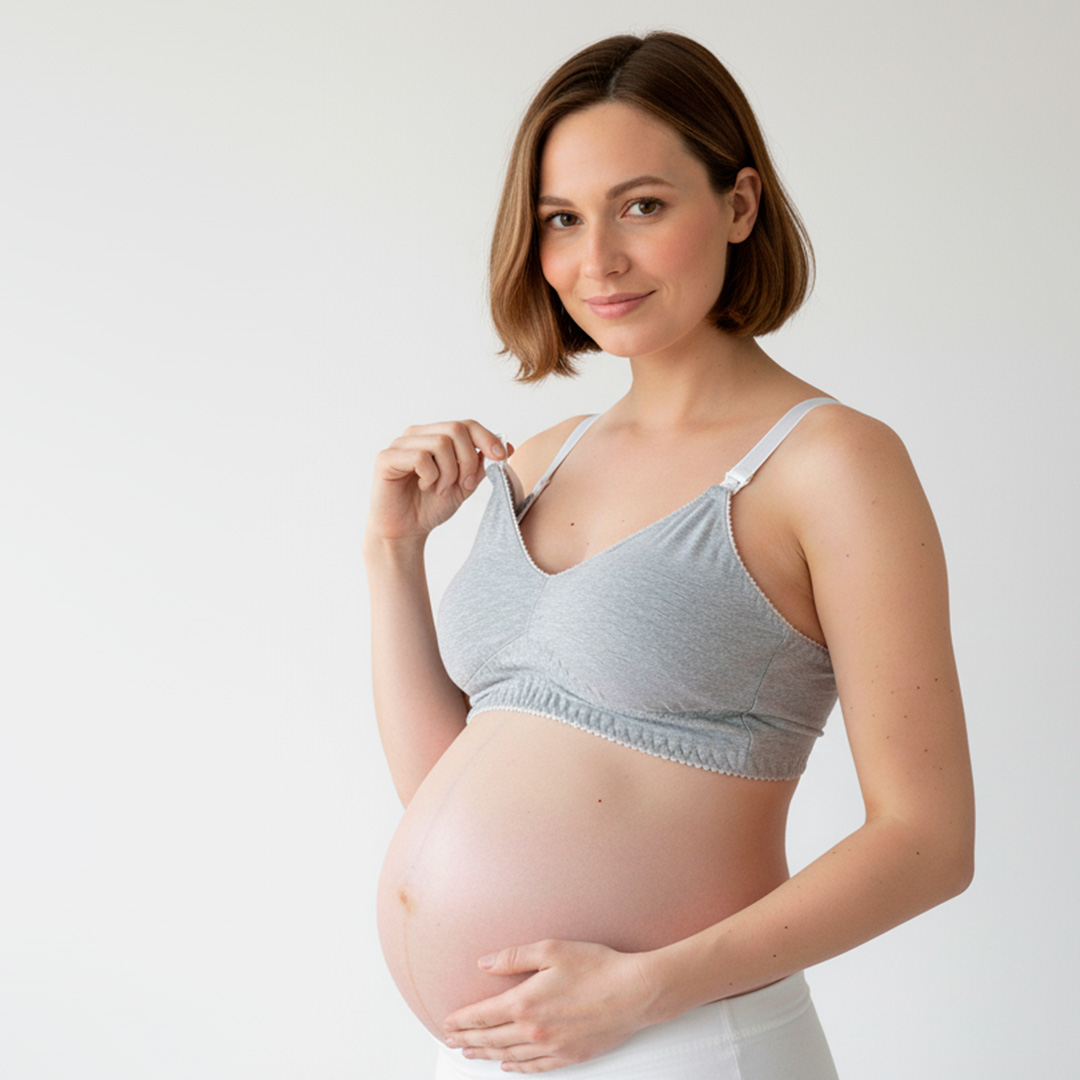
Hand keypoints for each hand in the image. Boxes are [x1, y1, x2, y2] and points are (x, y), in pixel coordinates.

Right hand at [366, 420, 512, 544]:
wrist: (406, 531)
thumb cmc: (431, 506)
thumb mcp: (465, 485)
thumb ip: (481, 465)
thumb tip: (508, 447)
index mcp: (435, 436)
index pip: (466, 424)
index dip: (487, 437)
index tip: (501, 457)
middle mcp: (417, 434)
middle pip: (456, 429)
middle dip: (468, 460)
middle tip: (464, 484)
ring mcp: (400, 444)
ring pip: (440, 443)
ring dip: (449, 472)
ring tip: (441, 489)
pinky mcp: (386, 458)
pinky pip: (420, 457)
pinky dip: (430, 476)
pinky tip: (424, 487)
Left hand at [442, 939, 657, 1072]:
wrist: (635, 993)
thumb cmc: (597, 966)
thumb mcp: (552, 949)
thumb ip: (514, 957)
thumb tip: (484, 963)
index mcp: (525, 1003)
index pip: (482, 1016)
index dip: (462, 1020)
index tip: (447, 1022)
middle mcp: (534, 1030)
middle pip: (491, 1039)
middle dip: (468, 1040)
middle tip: (452, 1041)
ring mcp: (552, 1047)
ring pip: (509, 1055)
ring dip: (486, 1055)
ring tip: (472, 1054)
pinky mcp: (570, 1056)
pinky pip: (535, 1068)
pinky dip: (517, 1068)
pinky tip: (508, 1066)